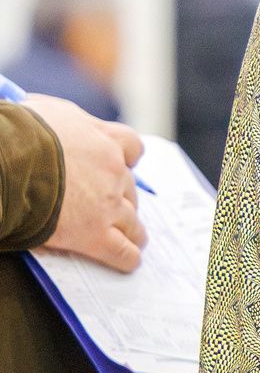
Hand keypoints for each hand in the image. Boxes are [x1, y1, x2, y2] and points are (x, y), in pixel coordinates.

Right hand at [26, 95, 144, 271]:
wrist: (6, 160)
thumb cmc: (16, 132)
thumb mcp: (43, 111)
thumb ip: (60, 120)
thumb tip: (49, 120)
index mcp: (102, 138)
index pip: (130, 146)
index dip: (125, 159)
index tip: (121, 164)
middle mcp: (112, 169)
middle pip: (129, 187)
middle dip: (123, 197)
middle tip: (114, 206)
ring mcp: (108, 203)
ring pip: (132, 220)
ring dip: (133, 229)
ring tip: (133, 237)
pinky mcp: (95, 233)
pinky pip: (121, 251)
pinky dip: (126, 257)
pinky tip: (127, 261)